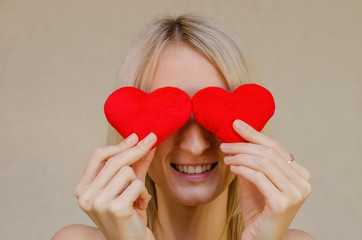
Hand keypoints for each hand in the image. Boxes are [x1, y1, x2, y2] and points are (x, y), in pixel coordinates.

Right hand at [74, 132, 156, 239]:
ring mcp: (98, 202)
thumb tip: (145, 141)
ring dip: (138, 183)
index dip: (118, 145)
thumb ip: (135, 164)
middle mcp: (85, 195)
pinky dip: (143, 194)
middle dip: (136, 150)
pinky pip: (137, 185)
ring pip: (127, 172)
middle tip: (152, 140)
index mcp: (83, 188)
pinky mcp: (114, 208)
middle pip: (114, 160)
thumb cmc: (128, 214)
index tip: (135, 137)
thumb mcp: (129, 186)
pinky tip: (139, 206)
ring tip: (136, 198)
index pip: (97, 155)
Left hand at [220, 120, 311, 239]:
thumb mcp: (255, 180)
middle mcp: (303, 182)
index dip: (254, 134)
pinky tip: (231, 167)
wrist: (260, 238)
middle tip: (225, 144)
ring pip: (263, 163)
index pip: (276, 147)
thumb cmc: (257, 209)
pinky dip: (242, 169)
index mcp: (300, 174)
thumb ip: (253, 161)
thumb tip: (239, 137)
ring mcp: (295, 193)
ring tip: (225, 156)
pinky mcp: (282, 203)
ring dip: (240, 156)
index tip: (236, 124)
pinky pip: (258, 177)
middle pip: (269, 153)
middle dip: (243, 145)